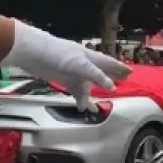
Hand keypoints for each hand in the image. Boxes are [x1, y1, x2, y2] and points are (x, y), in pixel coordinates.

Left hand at [1, 20, 129, 110]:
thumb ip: (96, 76)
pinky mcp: (63, 79)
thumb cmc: (58, 54)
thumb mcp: (81, 65)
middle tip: (123, 83)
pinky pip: (75, 91)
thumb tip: (111, 87)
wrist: (33, 53)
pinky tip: (82, 108)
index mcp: (90, 58)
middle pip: (101, 74)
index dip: (119, 69)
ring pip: (87, 86)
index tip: (130, 73)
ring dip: (91, 97)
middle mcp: (84, 65)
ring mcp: (73, 72)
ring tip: (97, 109)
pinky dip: (79, 99)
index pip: (109, 64)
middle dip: (111, 79)